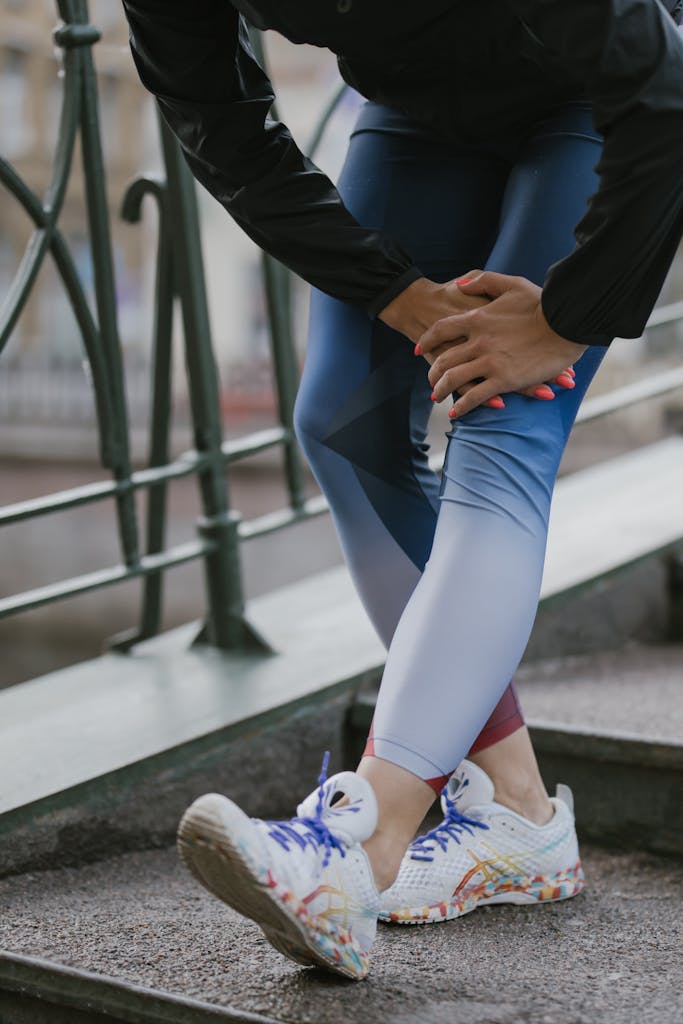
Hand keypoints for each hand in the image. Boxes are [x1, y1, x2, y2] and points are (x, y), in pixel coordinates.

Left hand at [420, 271, 587, 417]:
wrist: (567, 321)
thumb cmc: (543, 303)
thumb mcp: (511, 284)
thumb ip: (482, 281)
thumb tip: (460, 284)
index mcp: (477, 317)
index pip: (441, 330)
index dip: (426, 341)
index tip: (419, 349)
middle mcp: (478, 341)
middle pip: (443, 359)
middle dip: (432, 373)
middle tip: (430, 381)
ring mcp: (489, 361)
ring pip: (453, 380)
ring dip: (441, 391)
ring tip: (437, 397)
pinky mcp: (504, 379)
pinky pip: (475, 396)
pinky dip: (462, 406)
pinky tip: (456, 413)